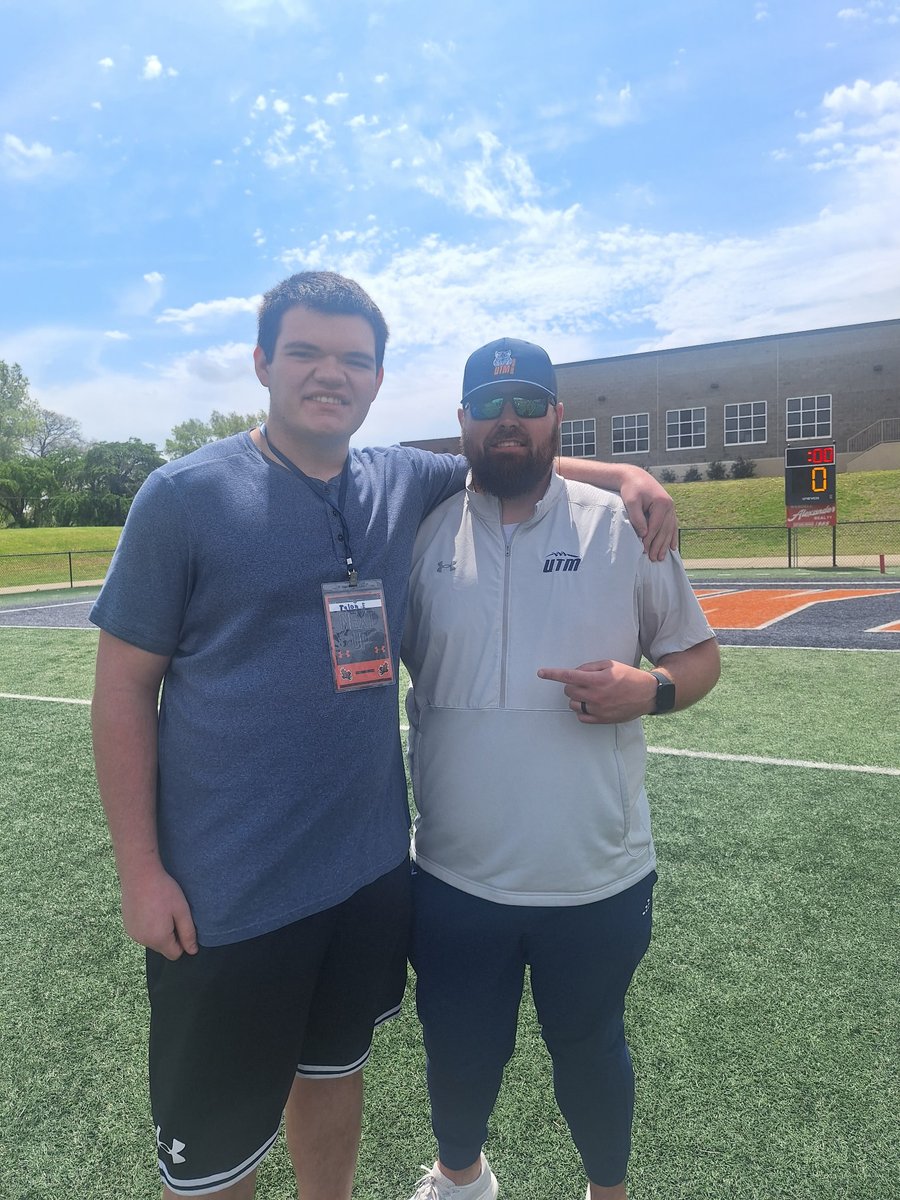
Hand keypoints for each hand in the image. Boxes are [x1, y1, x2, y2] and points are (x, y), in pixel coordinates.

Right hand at [120, 866, 197, 959]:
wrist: (139, 874)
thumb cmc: (163, 891)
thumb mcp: (182, 910)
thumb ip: (188, 933)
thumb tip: (192, 951)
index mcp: (158, 939)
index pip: (175, 954)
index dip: (182, 942)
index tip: (182, 924)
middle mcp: (143, 941)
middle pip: (163, 948)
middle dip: (170, 936)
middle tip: (171, 914)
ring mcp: (133, 934)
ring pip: (152, 940)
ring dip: (158, 931)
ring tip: (160, 909)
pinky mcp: (127, 926)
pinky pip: (142, 933)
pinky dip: (148, 925)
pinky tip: (150, 908)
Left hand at [537, 660, 657, 722]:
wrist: (647, 694)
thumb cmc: (628, 677)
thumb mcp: (610, 665)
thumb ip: (590, 667)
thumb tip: (575, 673)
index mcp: (598, 680)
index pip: (569, 676)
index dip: (552, 674)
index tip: (541, 673)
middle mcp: (596, 696)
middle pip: (569, 691)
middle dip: (571, 685)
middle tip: (583, 683)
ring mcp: (598, 709)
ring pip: (573, 704)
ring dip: (576, 698)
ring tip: (589, 694)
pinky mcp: (602, 720)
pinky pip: (581, 716)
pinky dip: (582, 710)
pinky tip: (591, 704)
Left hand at [619, 474, 677, 561]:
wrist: (634, 477)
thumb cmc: (631, 489)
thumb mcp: (631, 502)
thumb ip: (637, 518)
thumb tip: (644, 534)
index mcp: (661, 503)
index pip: (656, 526)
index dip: (650, 539)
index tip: (644, 551)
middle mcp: (669, 505)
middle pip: (664, 530)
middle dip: (659, 545)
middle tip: (654, 559)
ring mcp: (671, 507)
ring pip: (669, 529)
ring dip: (666, 544)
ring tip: (661, 557)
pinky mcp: (668, 509)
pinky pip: (672, 525)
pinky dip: (672, 537)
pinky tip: (672, 547)